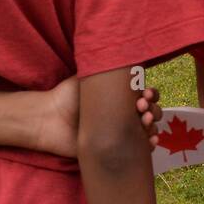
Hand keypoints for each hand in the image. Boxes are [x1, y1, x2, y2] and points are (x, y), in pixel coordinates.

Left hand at [30, 78, 162, 157]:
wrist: (49, 119)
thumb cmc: (67, 96)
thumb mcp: (88, 76)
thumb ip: (107, 68)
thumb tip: (126, 54)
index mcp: (119, 97)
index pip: (145, 95)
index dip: (151, 95)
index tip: (145, 94)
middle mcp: (122, 114)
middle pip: (149, 112)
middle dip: (153, 110)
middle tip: (142, 108)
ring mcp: (119, 132)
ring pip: (147, 130)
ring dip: (152, 126)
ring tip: (144, 123)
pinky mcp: (113, 149)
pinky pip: (137, 149)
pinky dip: (148, 145)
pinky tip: (150, 141)